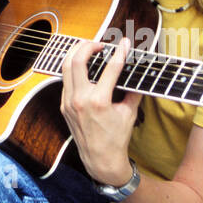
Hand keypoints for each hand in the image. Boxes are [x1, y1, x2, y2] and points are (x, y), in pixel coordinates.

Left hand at [60, 37, 139, 184]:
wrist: (100, 159)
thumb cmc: (116, 138)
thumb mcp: (129, 113)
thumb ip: (133, 90)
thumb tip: (138, 71)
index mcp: (98, 102)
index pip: (110, 69)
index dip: (120, 53)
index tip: (125, 43)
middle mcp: (80, 100)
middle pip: (77, 61)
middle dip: (88, 46)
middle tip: (99, 44)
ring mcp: (69, 102)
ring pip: (65, 68)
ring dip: (76, 53)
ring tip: (87, 48)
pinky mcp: (64, 105)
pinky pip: (65, 80)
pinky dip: (72, 69)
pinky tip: (81, 65)